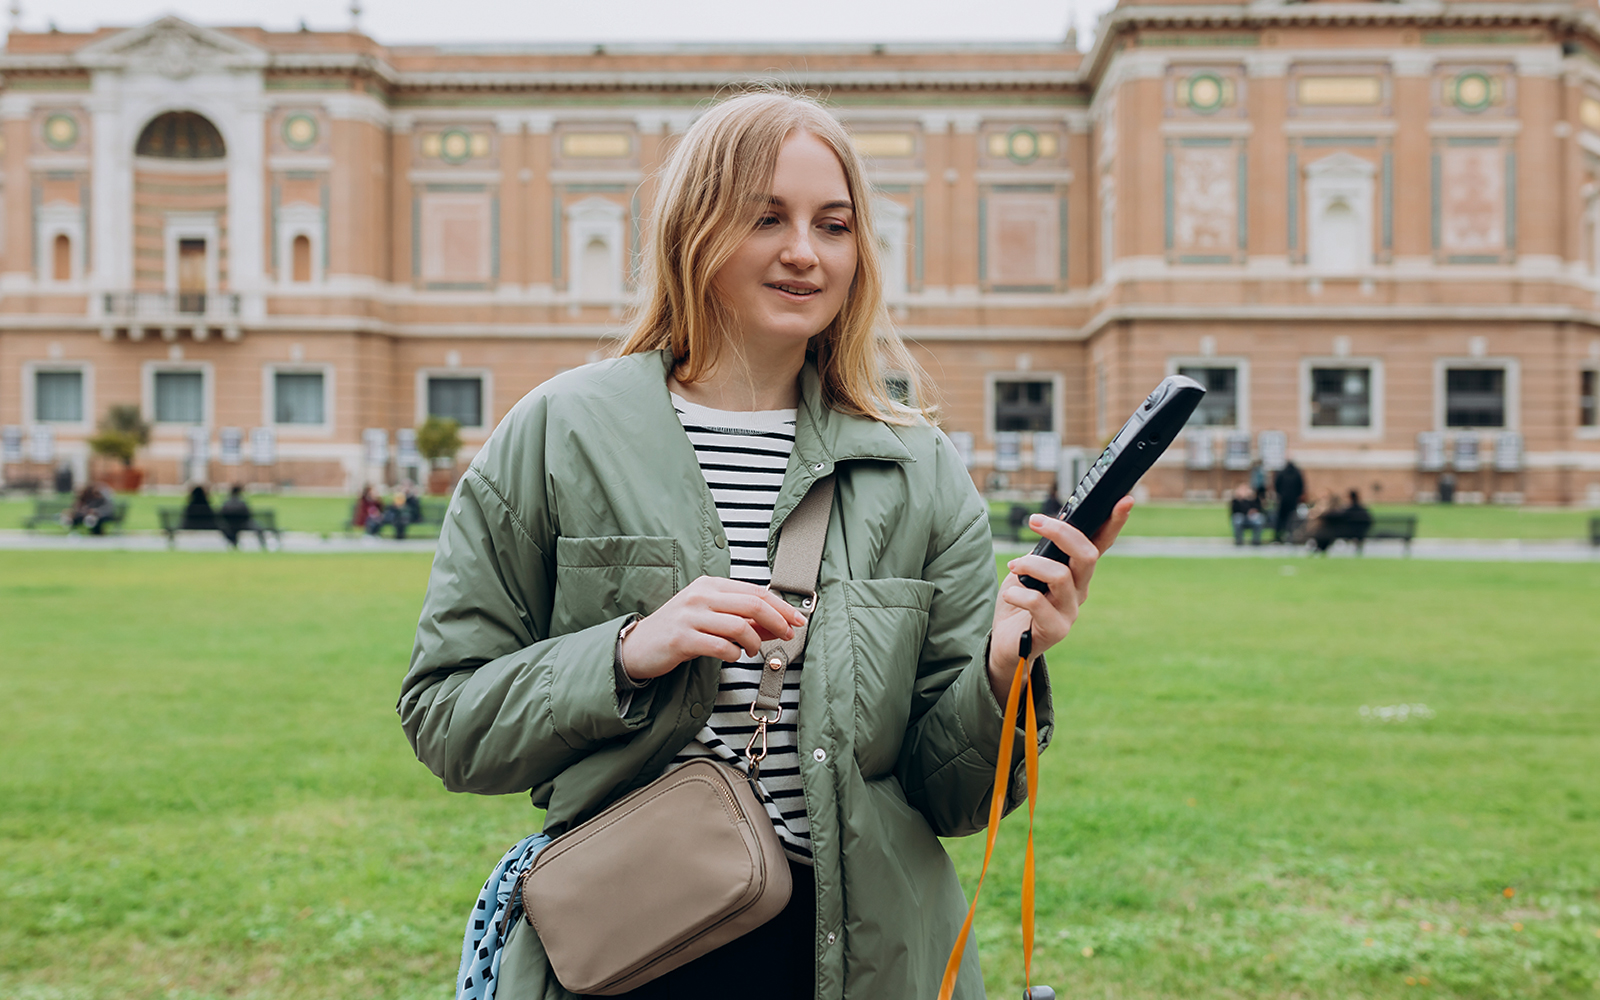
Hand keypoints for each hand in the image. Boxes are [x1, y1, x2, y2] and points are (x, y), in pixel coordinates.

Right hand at [618, 575, 808, 680]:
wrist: (638, 646)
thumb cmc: (678, 630)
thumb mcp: (711, 616)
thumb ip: (742, 618)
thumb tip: (778, 625)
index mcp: (710, 585)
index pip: (756, 591)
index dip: (781, 606)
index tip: (797, 620)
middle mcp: (701, 596)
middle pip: (753, 604)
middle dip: (778, 621)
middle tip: (788, 635)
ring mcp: (690, 616)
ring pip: (740, 626)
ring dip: (755, 643)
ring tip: (753, 651)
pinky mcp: (682, 639)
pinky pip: (721, 646)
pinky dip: (734, 654)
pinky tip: (732, 656)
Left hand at [986, 496, 1134, 703]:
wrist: (1006, 645)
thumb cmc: (1019, 603)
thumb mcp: (1030, 570)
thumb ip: (1043, 554)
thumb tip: (1047, 529)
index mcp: (1077, 572)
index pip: (1101, 544)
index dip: (1114, 522)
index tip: (1125, 500)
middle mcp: (1080, 590)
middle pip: (1086, 555)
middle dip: (1061, 532)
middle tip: (1034, 521)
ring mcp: (1071, 611)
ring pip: (1060, 576)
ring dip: (1031, 565)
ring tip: (1013, 567)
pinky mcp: (1055, 630)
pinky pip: (1037, 602)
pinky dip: (1017, 592)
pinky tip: (1010, 595)